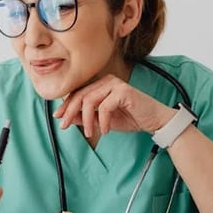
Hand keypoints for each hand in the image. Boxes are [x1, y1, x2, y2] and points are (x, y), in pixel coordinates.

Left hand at [53, 74, 175, 137]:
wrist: (154, 121)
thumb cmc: (131, 118)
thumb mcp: (103, 121)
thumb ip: (85, 117)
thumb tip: (66, 117)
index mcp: (101, 84)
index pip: (78, 93)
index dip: (66, 105)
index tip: (58, 118)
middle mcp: (107, 80)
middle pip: (81, 95)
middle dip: (70, 112)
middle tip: (64, 126)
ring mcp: (116, 84)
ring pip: (90, 100)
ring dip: (86, 119)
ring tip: (89, 132)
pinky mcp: (124, 91)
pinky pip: (104, 107)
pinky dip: (102, 121)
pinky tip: (104, 131)